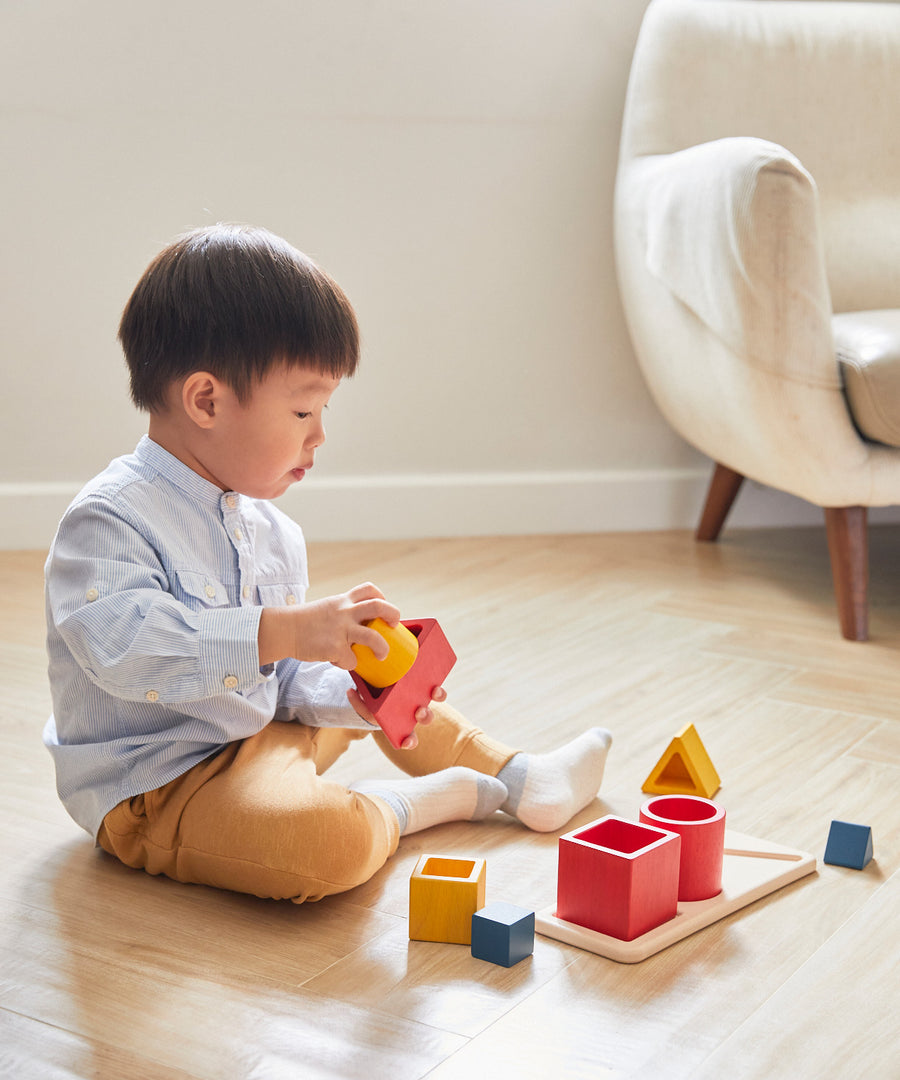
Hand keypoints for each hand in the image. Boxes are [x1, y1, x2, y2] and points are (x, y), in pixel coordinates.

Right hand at [257, 582, 399, 667]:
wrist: (283, 629)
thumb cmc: (305, 622)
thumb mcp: (327, 608)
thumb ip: (344, 612)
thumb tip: (362, 627)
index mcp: (343, 601)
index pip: (369, 590)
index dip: (382, 598)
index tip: (382, 610)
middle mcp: (345, 612)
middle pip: (379, 607)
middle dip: (393, 615)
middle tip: (393, 626)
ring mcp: (341, 630)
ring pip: (373, 637)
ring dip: (382, 648)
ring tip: (381, 655)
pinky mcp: (334, 648)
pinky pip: (351, 661)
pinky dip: (348, 664)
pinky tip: (338, 662)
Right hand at [347, 683, 446, 749]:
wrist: (383, 679)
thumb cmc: (374, 697)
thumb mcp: (365, 703)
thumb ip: (358, 701)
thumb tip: (350, 692)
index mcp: (400, 722)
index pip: (409, 738)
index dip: (410, 741)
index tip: (408, 742)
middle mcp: (414, 710)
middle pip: (424, 717)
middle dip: (425, 716)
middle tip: (419, 711)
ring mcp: (422, 694)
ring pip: (434, 697)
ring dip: (437, 696)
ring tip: (433, 692)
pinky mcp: (426, 678)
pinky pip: (436, 679)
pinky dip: (438, 677)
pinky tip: (437, 674)